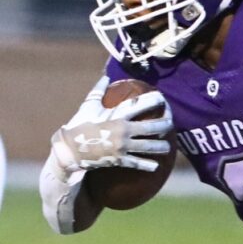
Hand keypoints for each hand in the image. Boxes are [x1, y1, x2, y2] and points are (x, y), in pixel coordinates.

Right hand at [51, 75, 172, 173]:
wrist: (70, 149)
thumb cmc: (79, 125)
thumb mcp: (88, 106)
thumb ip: (98, 91)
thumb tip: (106, 76)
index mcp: (116, 116)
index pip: (138, 106)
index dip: (152, 101)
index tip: (162, 98)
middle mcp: (122, 132)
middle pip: (150, 128)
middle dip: (164, 125)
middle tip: (171, 123)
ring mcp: (122, 147)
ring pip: (148, 147)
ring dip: (160, 147)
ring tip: (167, 146)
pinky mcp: (119, 160)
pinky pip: (137, 163)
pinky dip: (147, 165)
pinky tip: (155, 166)